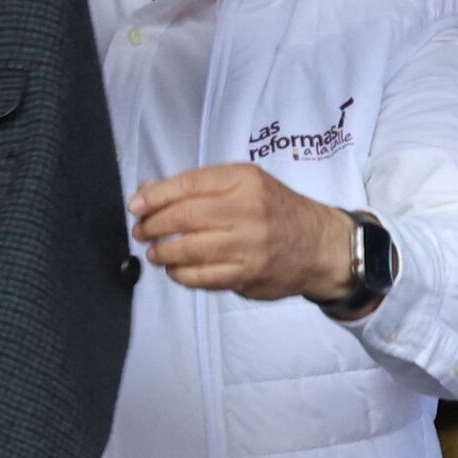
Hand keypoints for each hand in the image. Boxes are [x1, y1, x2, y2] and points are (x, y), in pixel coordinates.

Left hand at [134, 164, 361, 304]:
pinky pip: (201, 277)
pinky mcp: (248, 274)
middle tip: (142, 232)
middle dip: (152, 226)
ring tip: (156, 252)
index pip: (187, 185)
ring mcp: (250, 245)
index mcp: (245, 181)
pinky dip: (180, 274)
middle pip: (183, 217)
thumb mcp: (245, 185)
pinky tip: (177, 269)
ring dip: (162, 253)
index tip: (136, 207)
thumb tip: (145, 195)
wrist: (321, 246)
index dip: (153, 197)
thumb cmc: (277, 211)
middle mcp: (249, 210)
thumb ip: (198, 187)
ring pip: (188, 250)